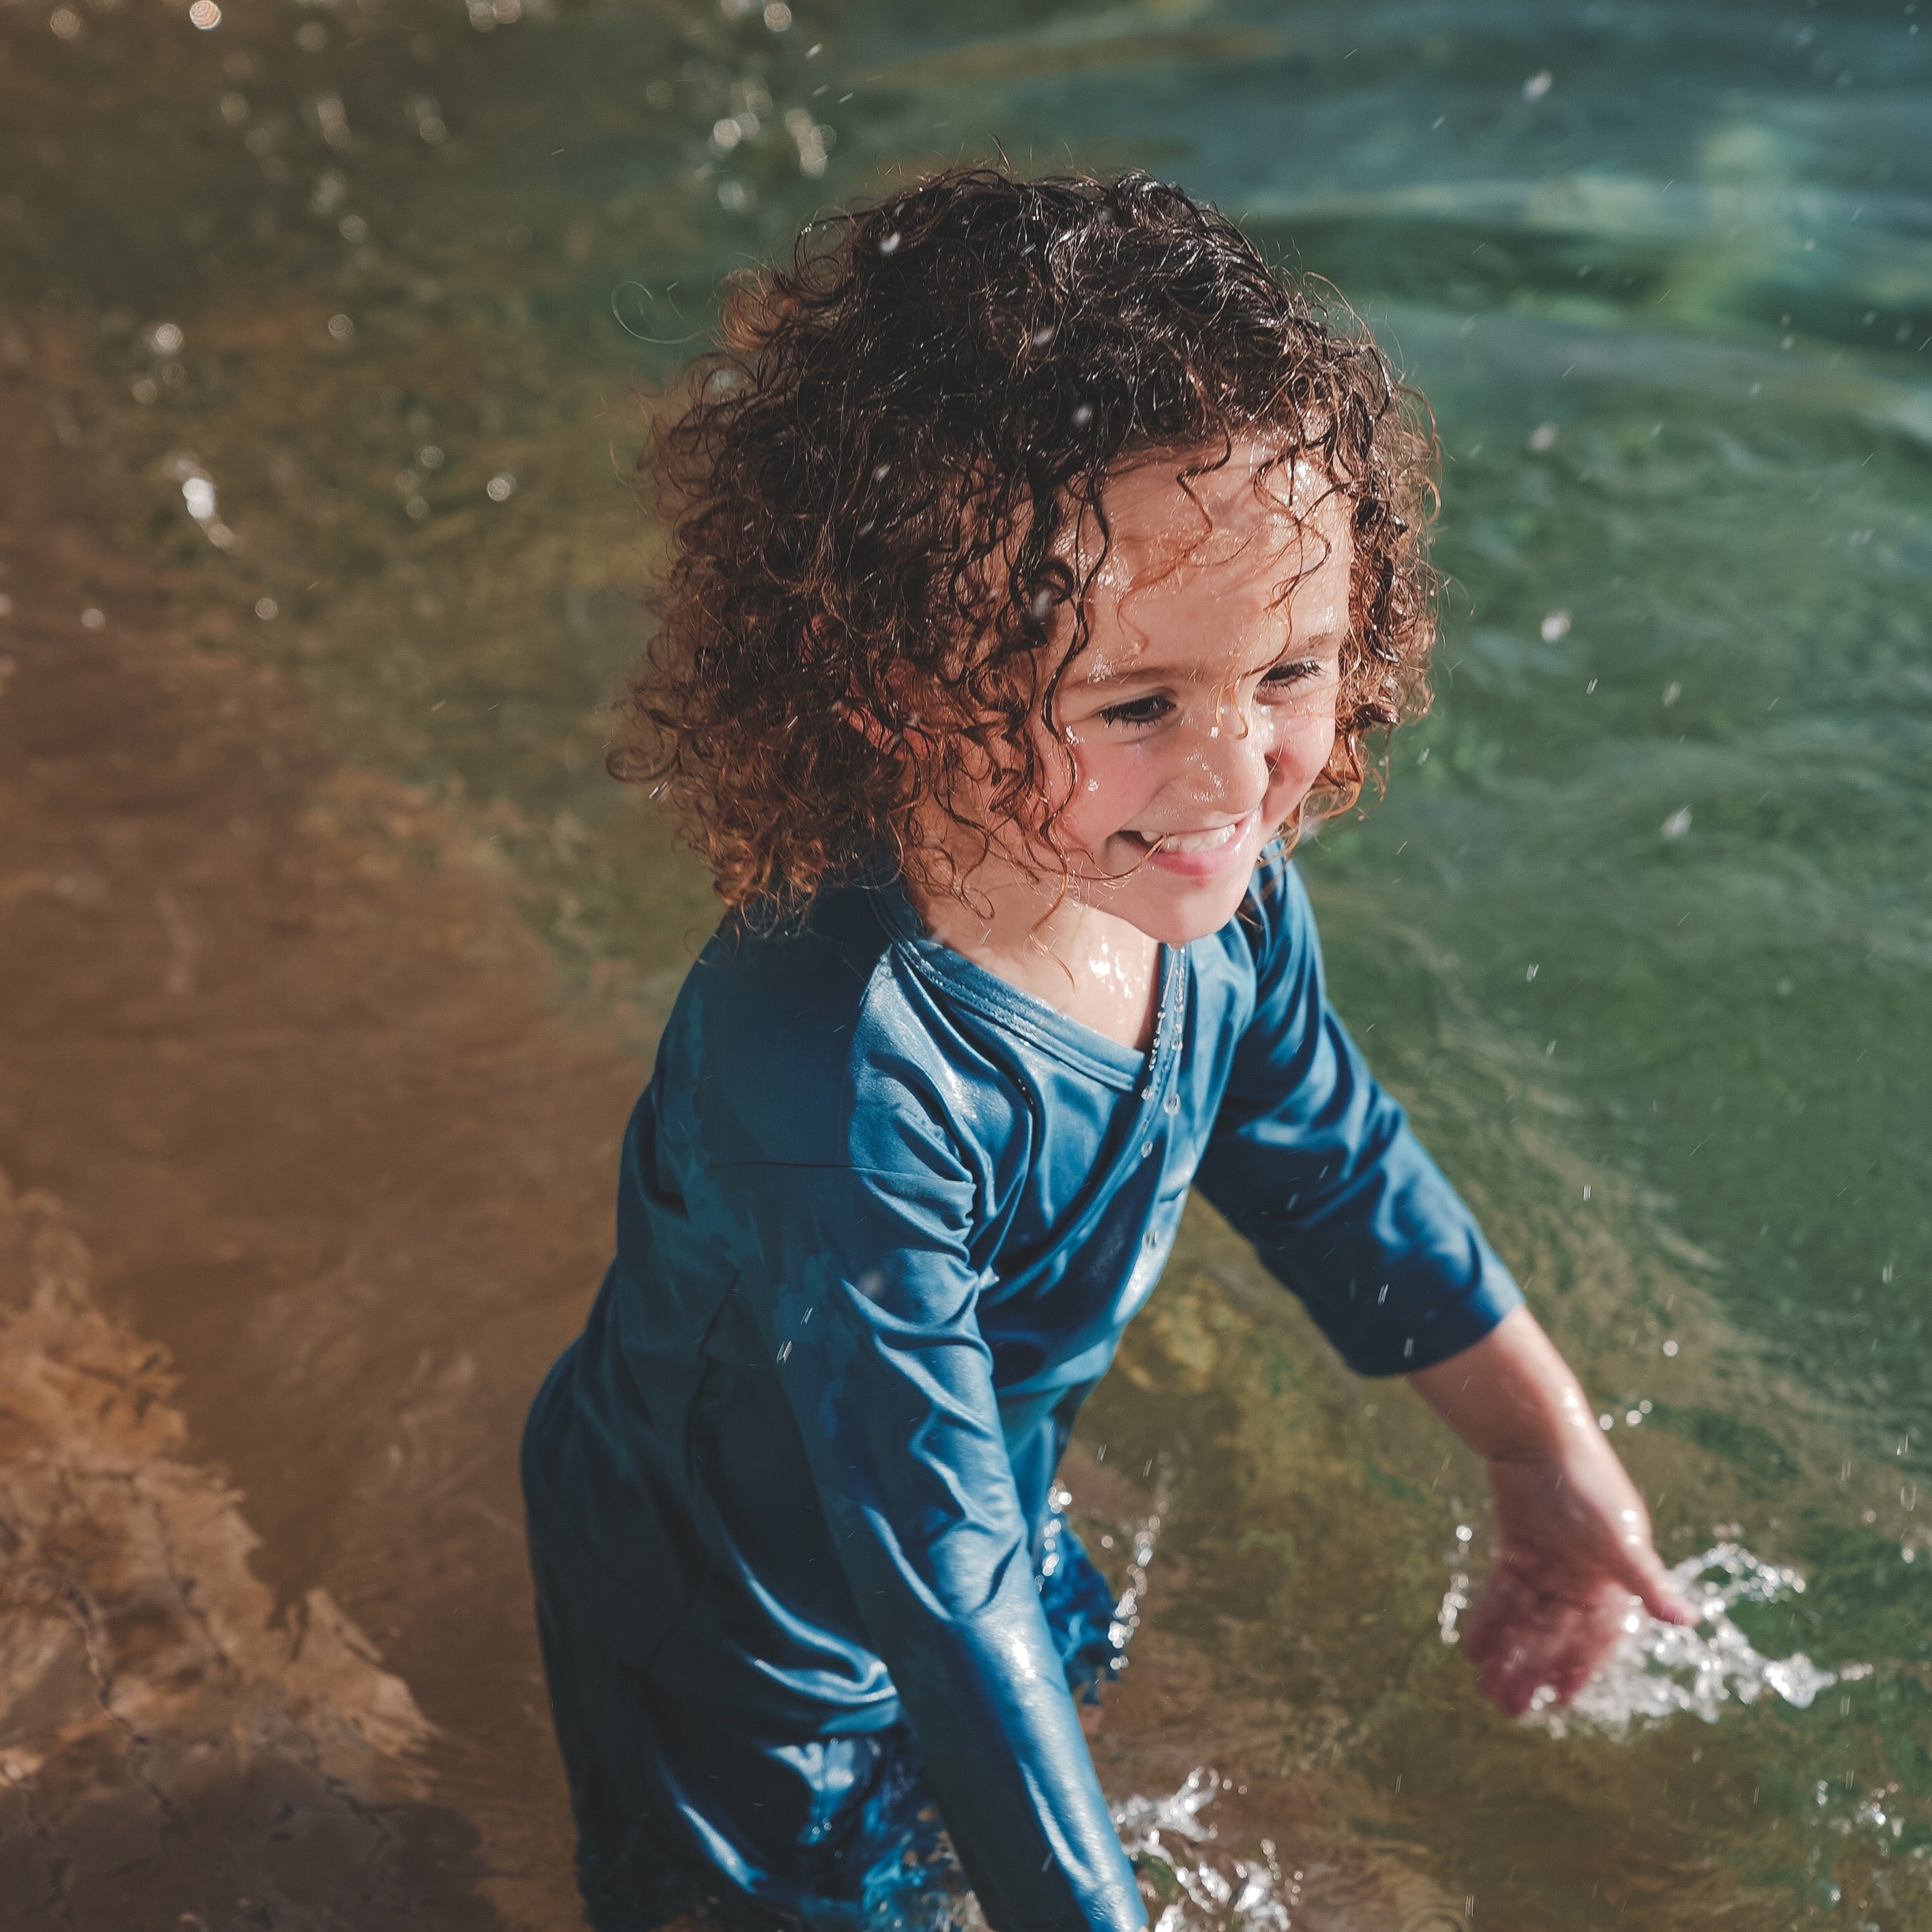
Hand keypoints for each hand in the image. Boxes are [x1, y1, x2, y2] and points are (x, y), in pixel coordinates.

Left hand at [1463, 1441, 1695, 1715]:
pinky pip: (1502, 1592)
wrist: (1540, 1433)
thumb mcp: (1618, 1537)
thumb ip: (1647, 1581)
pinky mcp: (1516, 1544)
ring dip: (1507, 1652)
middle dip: (1532, 1669)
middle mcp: (1581, 1574)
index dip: (1580, 1667)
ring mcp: (1547, 1560)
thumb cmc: (1587, 1483)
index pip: (1597, 1635)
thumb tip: (1688, 1620)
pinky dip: (1488, 1619)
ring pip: (1524, 1617)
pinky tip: (1472, 1649)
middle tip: (1509, 1708)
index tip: (1559, 1700)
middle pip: (1554, 1632)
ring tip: (1486, 1689)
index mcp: (1612, 1578)